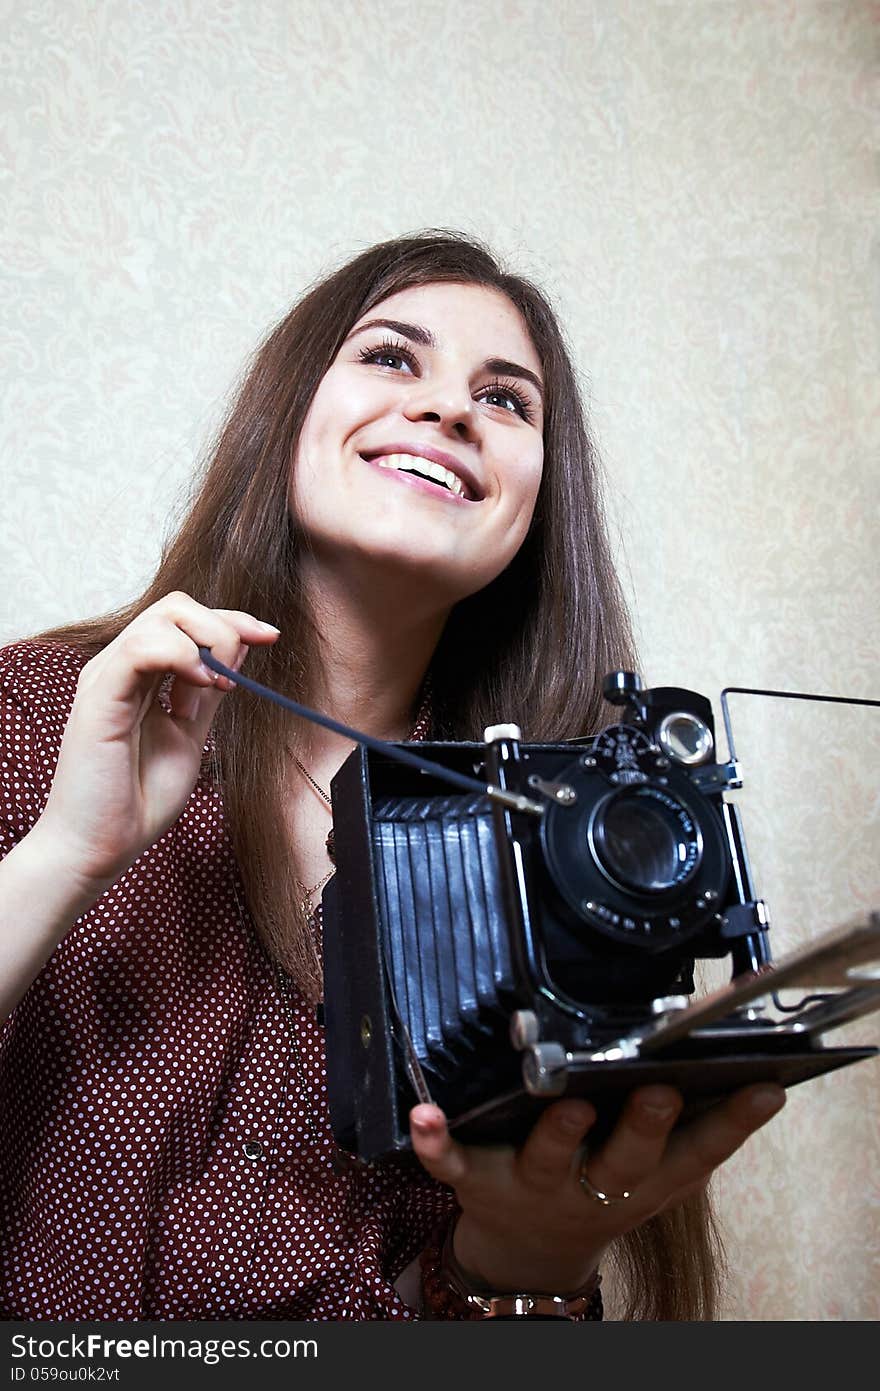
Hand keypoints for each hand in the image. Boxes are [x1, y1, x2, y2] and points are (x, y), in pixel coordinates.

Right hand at [35, 591, 279, 891]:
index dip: (232, 620)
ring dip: (207, 643)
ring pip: (161, 618)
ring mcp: (107, 678)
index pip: (184, 621)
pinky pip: (141, 649)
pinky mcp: (99, 697)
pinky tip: (202, 685)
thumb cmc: (137, 799)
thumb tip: (237, 649)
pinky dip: (181, 656)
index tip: (270, 636)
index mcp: (139, 675)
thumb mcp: (189, 734)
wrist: (101, 846)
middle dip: (223, 627)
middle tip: (239, 675)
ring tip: (217, 688)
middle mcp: (120, 667)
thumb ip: (207, 693)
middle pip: (176, 607)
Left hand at [410, 1081, 785, 1292]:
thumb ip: (697, 1124)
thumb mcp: (657, 1171)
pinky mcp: (475, 1178)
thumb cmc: (601, 1183)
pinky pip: (450, 1162)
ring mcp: (533, 1183)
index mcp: (645, 1178)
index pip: (700, 1151)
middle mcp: (594, 1183)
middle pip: (625, 1159)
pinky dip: (435, 1141)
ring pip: (548, 1159)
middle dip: (644, 1126)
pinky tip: (423, 1115)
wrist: (530, 1247)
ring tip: (565, 1105)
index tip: (763, 1086)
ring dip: (557, 1133)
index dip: (735, 1122)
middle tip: (656, 1090)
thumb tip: (756, 1068)